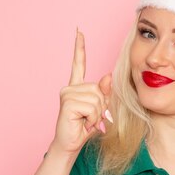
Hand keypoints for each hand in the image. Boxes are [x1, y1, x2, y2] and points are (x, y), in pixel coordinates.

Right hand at [49, 29, 112, 156]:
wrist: (71, 144)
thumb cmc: (84, 127)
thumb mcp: (99, 109)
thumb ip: (104, 93)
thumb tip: (107, 76)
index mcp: (77, 87)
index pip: (78, 63)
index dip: (79, 47)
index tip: (79, 31)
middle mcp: (70, 87)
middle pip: (99, 89)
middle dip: (101, 106)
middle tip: (90, 118)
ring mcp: (67, 93)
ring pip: (97, 98)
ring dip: (97, 114)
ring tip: (86, 121)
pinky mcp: (67, 102)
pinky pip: (92, 107)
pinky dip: (92, 118)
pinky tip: (82, 122)